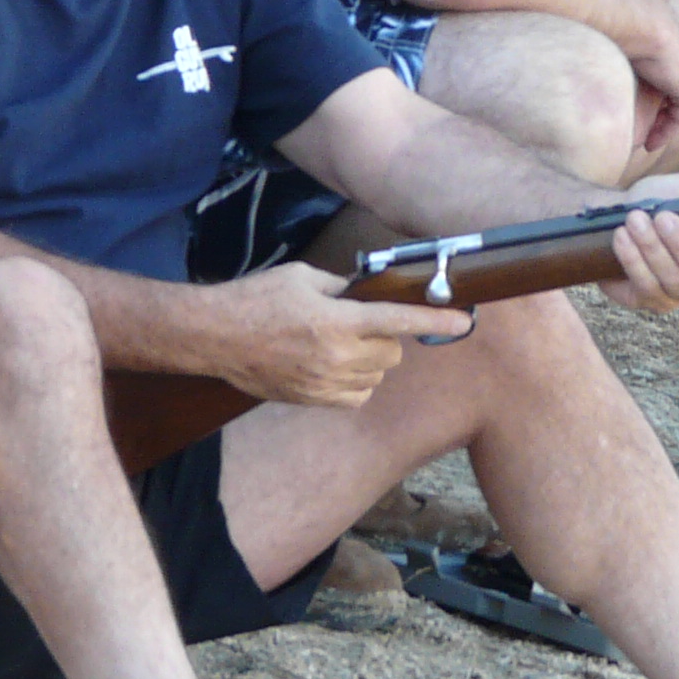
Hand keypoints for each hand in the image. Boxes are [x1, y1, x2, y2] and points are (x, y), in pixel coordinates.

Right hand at [206, 263, 472, 407]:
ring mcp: (324, 384)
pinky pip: (358, 396)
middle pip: (392, 352)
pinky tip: (336, 366)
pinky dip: (357, 382)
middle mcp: (335, 357)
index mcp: (336, 320)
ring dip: (372, 359)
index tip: (464, 322)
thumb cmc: (257, 299)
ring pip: (378, 375)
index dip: (436, 322)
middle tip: (360, 322)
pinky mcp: (312, 401)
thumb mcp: (303, 276)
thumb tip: (373, 291)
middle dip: (386, 336)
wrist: (214, 337)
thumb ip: (344, 286)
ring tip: (341, 343)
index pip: (398, 322)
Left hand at [600, 181, 678, 315]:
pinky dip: (632, 259)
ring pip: (672, 282)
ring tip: (634, 219)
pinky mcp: (645, 300)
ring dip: (652, 249)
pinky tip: (622, 237)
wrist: (616, 210)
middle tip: (663, 217)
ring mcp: (677, 294)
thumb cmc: (659, 199)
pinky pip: (644, 287)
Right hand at [611, 0, 678, 155]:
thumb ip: (614, 37)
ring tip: (650, 142)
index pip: (674, 66)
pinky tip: (650, 143)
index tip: (643, 105)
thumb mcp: (617, 29)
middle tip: (652, 128)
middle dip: (671, 109)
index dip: (661, 86)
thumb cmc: (615, 16)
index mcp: (670, 35)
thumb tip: (590, 41)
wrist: (635, 17)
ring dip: (668, 125)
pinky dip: (667, 130)